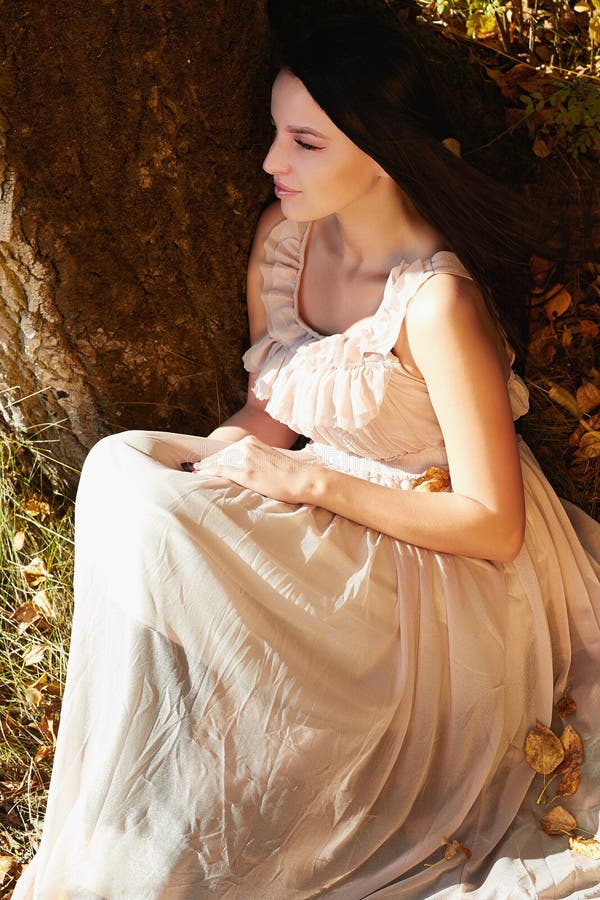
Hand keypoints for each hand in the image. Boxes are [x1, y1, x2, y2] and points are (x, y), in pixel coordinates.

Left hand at [193, 434, 322, 504]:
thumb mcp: (270, 459)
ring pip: (219, 462)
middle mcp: (247, 446)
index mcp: (253, 441)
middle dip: (207, 462)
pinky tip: (200, 476)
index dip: (215, 457)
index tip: (204, 462)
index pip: (227, 450)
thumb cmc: (290, 474)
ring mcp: (246, 459)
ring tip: (195, 473)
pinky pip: (222, 472)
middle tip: (195, 468)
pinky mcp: (246, 474)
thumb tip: (249, 467)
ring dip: (206, 468)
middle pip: (220, 455)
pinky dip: (209, 473)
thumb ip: (256, 459)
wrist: (302, 479)